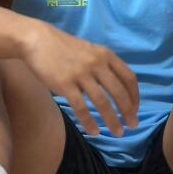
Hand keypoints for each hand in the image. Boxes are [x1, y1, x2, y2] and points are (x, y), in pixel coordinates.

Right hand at [22, 21, 138, 136]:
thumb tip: (117, 87)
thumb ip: (104, 65)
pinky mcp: (65, 84)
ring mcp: (81, 74)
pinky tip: (94, 132)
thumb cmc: (64, 48)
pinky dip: (89, 122)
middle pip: (119, 92)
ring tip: (117, 132)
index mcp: (106, 55)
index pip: (128, 78)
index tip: (135, 109)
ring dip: (112, 120)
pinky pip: (81, 107)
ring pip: (102, 102)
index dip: (134, 96)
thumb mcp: (90, 50)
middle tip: (132, 125)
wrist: (37, 40)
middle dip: (128, 112)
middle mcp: (96, 64)